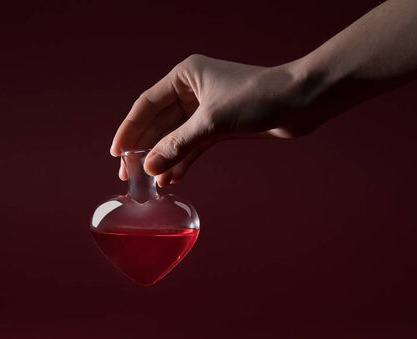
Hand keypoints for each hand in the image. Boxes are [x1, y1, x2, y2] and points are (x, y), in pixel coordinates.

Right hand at [110, 54, 317, 185]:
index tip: (116, 153)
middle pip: (158, 124)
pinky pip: (193, 146)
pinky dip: (184, 161)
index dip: (129, 129)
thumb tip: (150, 166)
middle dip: (145, 150)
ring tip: (152, 184)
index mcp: (185, 76)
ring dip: (164, 160)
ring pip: (175, 138)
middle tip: (130, 175)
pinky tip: (174, 178)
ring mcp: (205, 110)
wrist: (300, 102)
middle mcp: (191, 91)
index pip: (147, 105)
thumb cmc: (257, 97)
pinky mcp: (218, 127)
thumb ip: (178, 144)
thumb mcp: (212, 122)